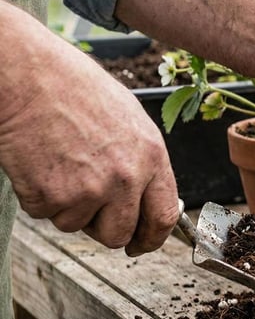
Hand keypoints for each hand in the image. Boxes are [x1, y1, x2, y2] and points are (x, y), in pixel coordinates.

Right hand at [0, 3, 179, 255]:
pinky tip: (39, 161)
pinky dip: (37, 196)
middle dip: (101, 228)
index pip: (164, 216)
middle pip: (119, 233)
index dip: (152, 238)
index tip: (141, 244)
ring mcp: (89, 189)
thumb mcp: (129, 119)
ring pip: (77, 225)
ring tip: (58, 162)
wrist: (26, 74)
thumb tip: (148, 196)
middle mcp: (127, 177)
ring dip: (65, 205)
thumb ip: (142, 161)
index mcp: (152, 156)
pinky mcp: (52, 196)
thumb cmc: (73, 88)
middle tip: (86, 205)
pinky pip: (45, 214)